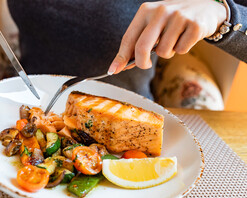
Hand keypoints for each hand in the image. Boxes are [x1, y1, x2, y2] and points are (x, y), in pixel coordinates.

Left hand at [108, 0, 226, 73]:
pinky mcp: (195, 26)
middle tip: (146, 65)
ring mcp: (179, 17)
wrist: (205, 7)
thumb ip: (139, 41)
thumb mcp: (153, 24)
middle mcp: (161, 11)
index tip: (113, 70)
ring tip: (173, 40)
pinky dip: (182, 49)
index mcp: (146, 10)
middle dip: (141, 63)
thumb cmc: (172, 20)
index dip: (120, 57)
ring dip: (167, 53)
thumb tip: (122, 64)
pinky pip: (181, 50)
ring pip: (163, 52)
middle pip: (142, 47)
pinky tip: (185, 37)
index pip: (128, 38)